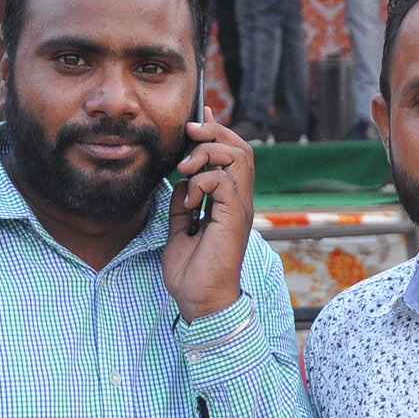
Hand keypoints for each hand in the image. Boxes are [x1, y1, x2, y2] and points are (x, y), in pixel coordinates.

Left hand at [164, 122, 254, 320]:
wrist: (200, 303)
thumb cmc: (192, 274)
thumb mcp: (179, 231)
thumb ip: (182, 205)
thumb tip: (179, 183)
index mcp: (228, 202)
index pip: (231, 154)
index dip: (216, 130)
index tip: (197, 115)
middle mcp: (239, 201)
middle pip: (239, 146)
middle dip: (212, 132)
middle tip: (188, 133)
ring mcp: (240, 208)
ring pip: (236, 156)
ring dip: (206, 153)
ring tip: (185, 168)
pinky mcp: (234, 217)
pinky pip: (221, 180)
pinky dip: (200, 181)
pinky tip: (189, 200)